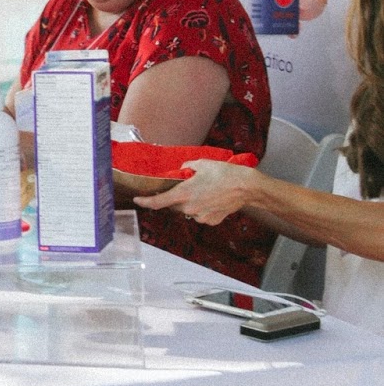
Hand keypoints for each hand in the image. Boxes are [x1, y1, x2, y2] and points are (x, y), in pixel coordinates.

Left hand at [134, 160, 256, 224]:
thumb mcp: (202, 164)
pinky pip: (201, 214)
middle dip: (178, 197)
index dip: (145, 202)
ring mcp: (201, 216)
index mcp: (184, 193)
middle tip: (189, 186)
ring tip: (207, 191)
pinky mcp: (211, 221)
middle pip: (175, 204)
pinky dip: (204, 208)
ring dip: (192, 202)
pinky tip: (214, 199)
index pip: (158, 202)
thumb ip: (187, 167)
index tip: (138, 200)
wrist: (246, 187)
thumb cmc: (225, 174)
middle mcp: (190, 207)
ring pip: (189, 210)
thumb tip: (182, 169)